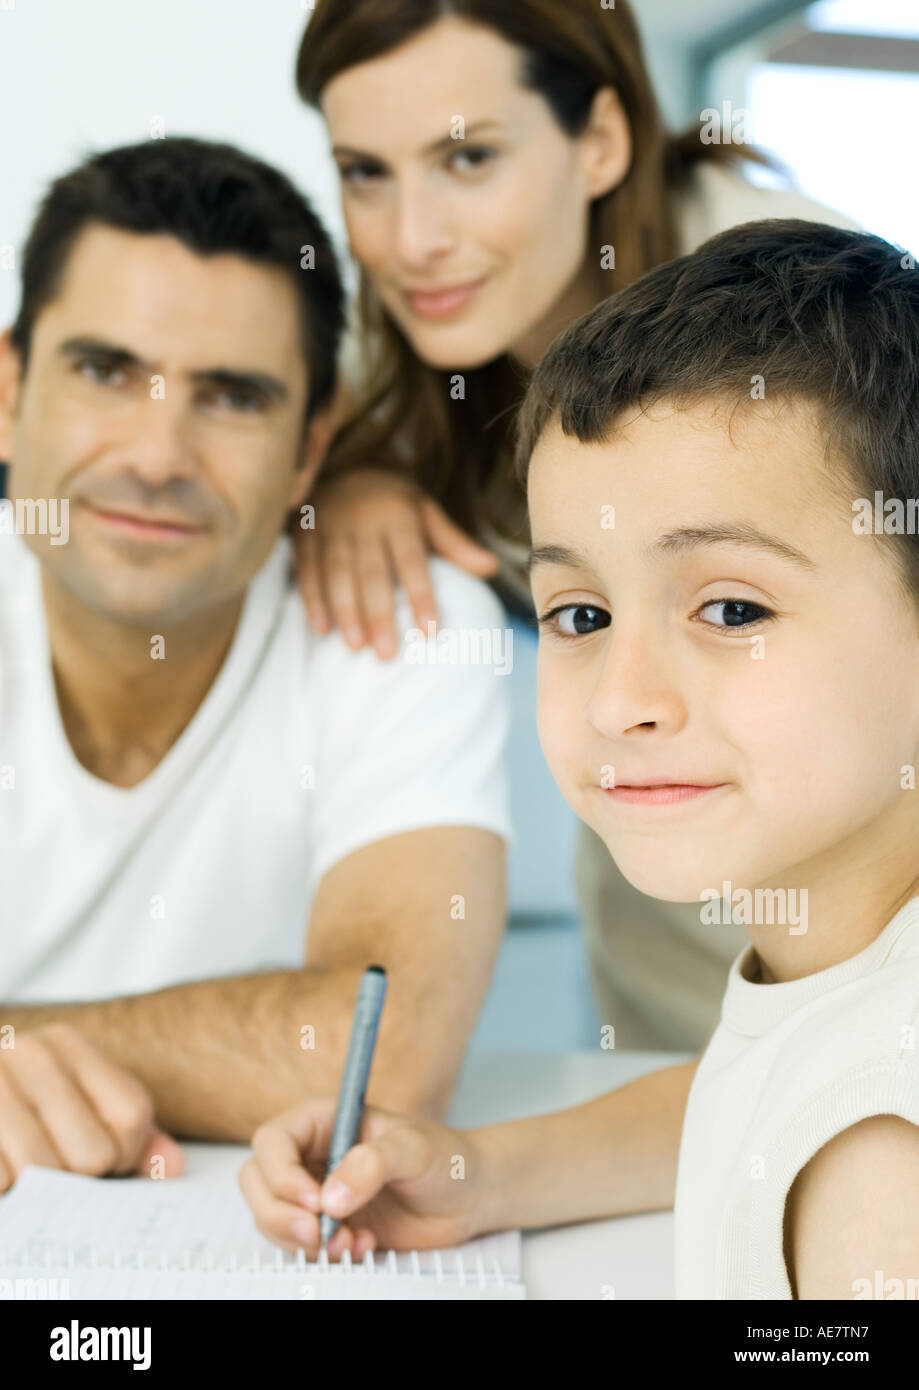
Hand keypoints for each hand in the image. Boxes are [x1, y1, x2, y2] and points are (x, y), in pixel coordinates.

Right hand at [0, 1023, 184, 1190]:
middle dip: (78, 1178)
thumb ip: (134, 1138)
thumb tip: (170, 1166)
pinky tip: (3, 1170)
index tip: (102, 1158)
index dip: (123, 1155)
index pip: (131, 1117)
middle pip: (90, 1153)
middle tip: (57, 1170)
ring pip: (42, 1171)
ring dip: (38, 1191)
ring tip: (26, 1173)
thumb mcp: (84, 1110)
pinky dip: (5, 1190)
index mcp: (68, 1045)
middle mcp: (27, 1053)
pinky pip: (1, 1179)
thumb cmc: (27, 1114)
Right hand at [238, 1096, 489, 1259]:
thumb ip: (372, 1164)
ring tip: (349, 1241)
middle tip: (315, 1233)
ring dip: (302, 1240)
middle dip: (278, 1213)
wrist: (469, 1196)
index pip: (273, 1141)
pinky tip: (362, 1244)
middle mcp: (313, 1154)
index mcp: (325, 1120)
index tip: (315, 1201)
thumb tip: (331, 1197)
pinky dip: (323, 1254)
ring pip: (271, 1216)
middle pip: (258, 1181)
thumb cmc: (444, 1156)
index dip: (282, 1173)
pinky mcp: (329, 1225)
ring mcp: (317, 1191)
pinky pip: (300, 1244)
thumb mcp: (413, 1149)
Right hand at [295, 468, 499, 659]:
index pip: (412, 560)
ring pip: (337, 573)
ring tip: (356, 646)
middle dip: (378, 613)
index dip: (420, 595)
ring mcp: (330, 528)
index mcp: (398, 517)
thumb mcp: (426, 513)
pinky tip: (320, 629)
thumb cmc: (393, 501)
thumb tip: (493, 568)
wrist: (342, 466)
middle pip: (372, 573)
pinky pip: (306, 569)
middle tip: (387, 654)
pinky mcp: (304, 534)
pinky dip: (312, 599)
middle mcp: (363, 522)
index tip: (429, 631)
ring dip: (345, 611)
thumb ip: (454, 543)